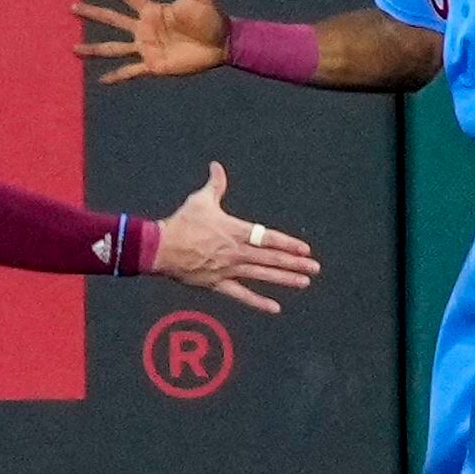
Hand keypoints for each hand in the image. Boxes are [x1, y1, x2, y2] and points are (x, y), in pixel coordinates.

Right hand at [73, 0, 230, 83]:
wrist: (219, 44)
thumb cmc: (210, 18)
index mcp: (152, 11)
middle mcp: (144, 29)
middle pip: (112, 20)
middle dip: (92, 13)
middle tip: (72, 7)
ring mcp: (146, 47)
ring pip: (113, 48)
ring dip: (93, 49)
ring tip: (74, 49)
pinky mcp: (153, 66)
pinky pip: (130, 72)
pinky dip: (116, 76)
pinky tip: (101, 80)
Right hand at [153, 162, 320, 313]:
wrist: (160, 247)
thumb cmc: (181, 222)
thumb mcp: (200, 200)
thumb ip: (215, 184)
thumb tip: (216, 166)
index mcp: (235, 231)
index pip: (269, 238)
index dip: (288, 244)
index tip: (305, 249)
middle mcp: (236, 251)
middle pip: (271, 258)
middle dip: (295, 263)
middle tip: (315, 268)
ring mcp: (228, 269)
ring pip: (262, 275)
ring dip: (284, 279)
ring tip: (304, 283)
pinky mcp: (217, 283)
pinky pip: (241, 295)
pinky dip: (258, 302)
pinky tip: (275, 308)